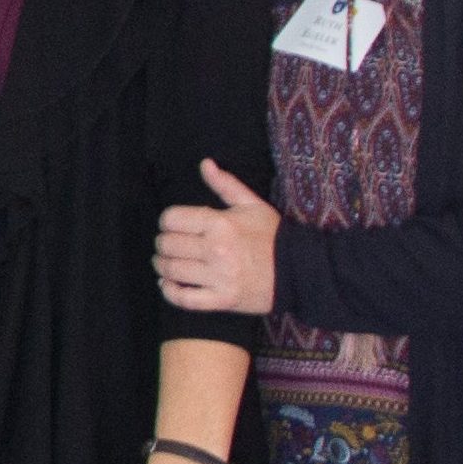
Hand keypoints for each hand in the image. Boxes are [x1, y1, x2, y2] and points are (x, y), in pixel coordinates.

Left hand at [154, 159, 283, 316]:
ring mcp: (219, 276)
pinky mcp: (222, 299)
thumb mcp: (252, 204)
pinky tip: (167, 284)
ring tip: (165, 263)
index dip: (167, 221)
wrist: (300, 270)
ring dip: (162, 266)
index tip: (173, 226)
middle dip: (163, 244)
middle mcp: (216, 249)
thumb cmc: (272, 236)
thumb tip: (205, 164)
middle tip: (169, 245)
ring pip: (171, 270)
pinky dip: (169, 291)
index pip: (171, 219)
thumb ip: (225, 184)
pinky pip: (183, 298)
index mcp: (221, 223)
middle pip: (167, 245)